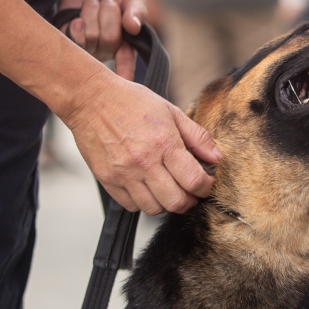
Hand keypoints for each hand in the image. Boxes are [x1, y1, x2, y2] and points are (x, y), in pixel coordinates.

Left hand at [57, 0, 147, 79]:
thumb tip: (134, 27)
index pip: (127, 65)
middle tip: (109, 2)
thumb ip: (137, 11)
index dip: (125, 75)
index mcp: (126, 46)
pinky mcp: (67, 41)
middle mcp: (106, 52)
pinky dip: (77, 21)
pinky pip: (71, 37)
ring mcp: (86, 48)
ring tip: (95, 4)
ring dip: (92, 11)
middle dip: (109, 14)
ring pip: (90, 36)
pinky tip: (78, 17)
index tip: (125, 86)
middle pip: (108, 40)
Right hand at [65, 71, 221, 214]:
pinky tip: (147, 187)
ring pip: (153, 208)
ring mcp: (124, 173)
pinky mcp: (107, 179)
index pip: (194, 181)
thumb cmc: (132, 102)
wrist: (91, 99)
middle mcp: (144, 161)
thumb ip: (197, 136)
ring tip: (169, 190)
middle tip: (191, 192)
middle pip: (176, 202)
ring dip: (166, 203)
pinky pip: (131, 206)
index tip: (206, 184)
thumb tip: (217, 157)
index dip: (206, 188)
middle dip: (189, 201)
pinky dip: (143, 202)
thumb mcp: (171, 111)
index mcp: (164, 143)